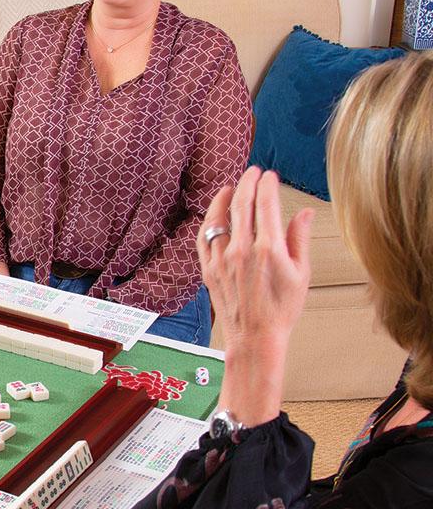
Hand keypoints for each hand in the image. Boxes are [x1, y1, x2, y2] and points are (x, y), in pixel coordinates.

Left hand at [198, 167, 312, 425]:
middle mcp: (242, 250)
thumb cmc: (282, 309)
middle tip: (253, 171)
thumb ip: (300, 239)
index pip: (266, 204)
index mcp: (269, 249)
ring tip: (232, 186)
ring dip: (226, 198)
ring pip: (219, 218)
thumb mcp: (301, 273)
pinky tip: (215, 212)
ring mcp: (222, 260)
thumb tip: (303, 212)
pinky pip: (204, 238)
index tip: (270, 175)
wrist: (255, 337)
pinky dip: (209, 221)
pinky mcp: (208, 270)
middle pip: (242, 204)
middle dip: (248, 182)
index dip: (267, 184)